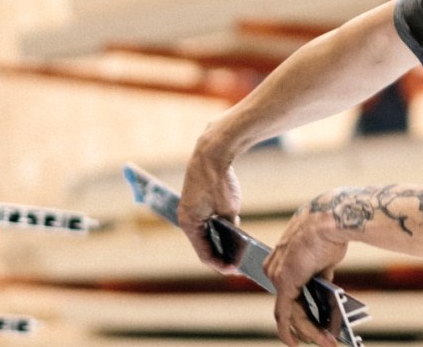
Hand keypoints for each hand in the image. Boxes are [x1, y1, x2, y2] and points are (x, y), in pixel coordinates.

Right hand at [179, 139, 242, 274]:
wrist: (212, 152)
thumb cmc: (218, 180)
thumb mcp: (229, 209)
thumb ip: (230, 227)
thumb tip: (234, 237)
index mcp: (189, 223)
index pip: (204, 254)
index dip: (220, 264)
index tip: (234, 270)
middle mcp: (186, 218)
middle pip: (203, 245)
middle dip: (220, 255)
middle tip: (237, 264)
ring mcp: (190, 209)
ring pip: (205, 233)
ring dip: (219, 242)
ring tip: (235, 252)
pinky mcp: (196, 201)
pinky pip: (206, 222)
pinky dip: (217, 229)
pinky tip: (231, 234)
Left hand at [265, 197, 350, 345]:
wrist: (330, 220)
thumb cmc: (329, 233)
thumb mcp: (321, 260)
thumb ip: (317, 278)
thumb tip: (324, 296)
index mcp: (278, 260)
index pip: (286, 294)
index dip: (297, 312)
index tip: (309, 325)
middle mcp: (272, 269)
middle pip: (288, 307)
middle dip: (305, 327)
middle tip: (321, 340)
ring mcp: (276, 277)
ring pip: (291, 314)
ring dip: (309, 332)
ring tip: (327, 343)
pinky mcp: (285, 284)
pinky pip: (288, 314)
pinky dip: (296, 330)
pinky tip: (304, 342)